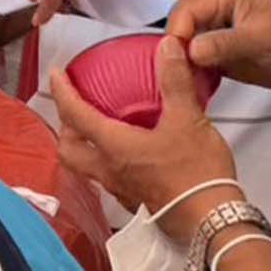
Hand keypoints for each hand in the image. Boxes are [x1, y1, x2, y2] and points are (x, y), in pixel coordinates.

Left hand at [49, 37, 234, 224]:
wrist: (214, 223)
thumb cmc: (197, 173)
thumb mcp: (188, 119)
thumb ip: (174, 81)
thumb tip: (167, 47)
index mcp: (113, 146)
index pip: (74, 115)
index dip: (62, 92)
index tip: (56, 75)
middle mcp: (108, 170)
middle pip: (68, 149)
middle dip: (65, 128)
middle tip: (74, 108)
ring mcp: (121, 190)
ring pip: (86, 167)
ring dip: (84, 147)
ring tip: (99, 130)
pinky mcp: (137, 202)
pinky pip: (109, 180)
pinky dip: (107, 163)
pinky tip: (129, 156)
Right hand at [164, 0, 270, 97]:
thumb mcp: (263, 37)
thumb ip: (225, 42)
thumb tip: (192, 50)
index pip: (186, 10)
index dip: (178, 34)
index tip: (177, 58)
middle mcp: (212, 7)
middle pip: (177, 27)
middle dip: (175, 51)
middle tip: (179, 73)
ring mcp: (211, 30)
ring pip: (180, 46)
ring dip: (181, 65)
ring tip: (187, 81)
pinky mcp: (213, 52)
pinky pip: (191, 63)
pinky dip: (191, 74)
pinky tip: (196, 84)